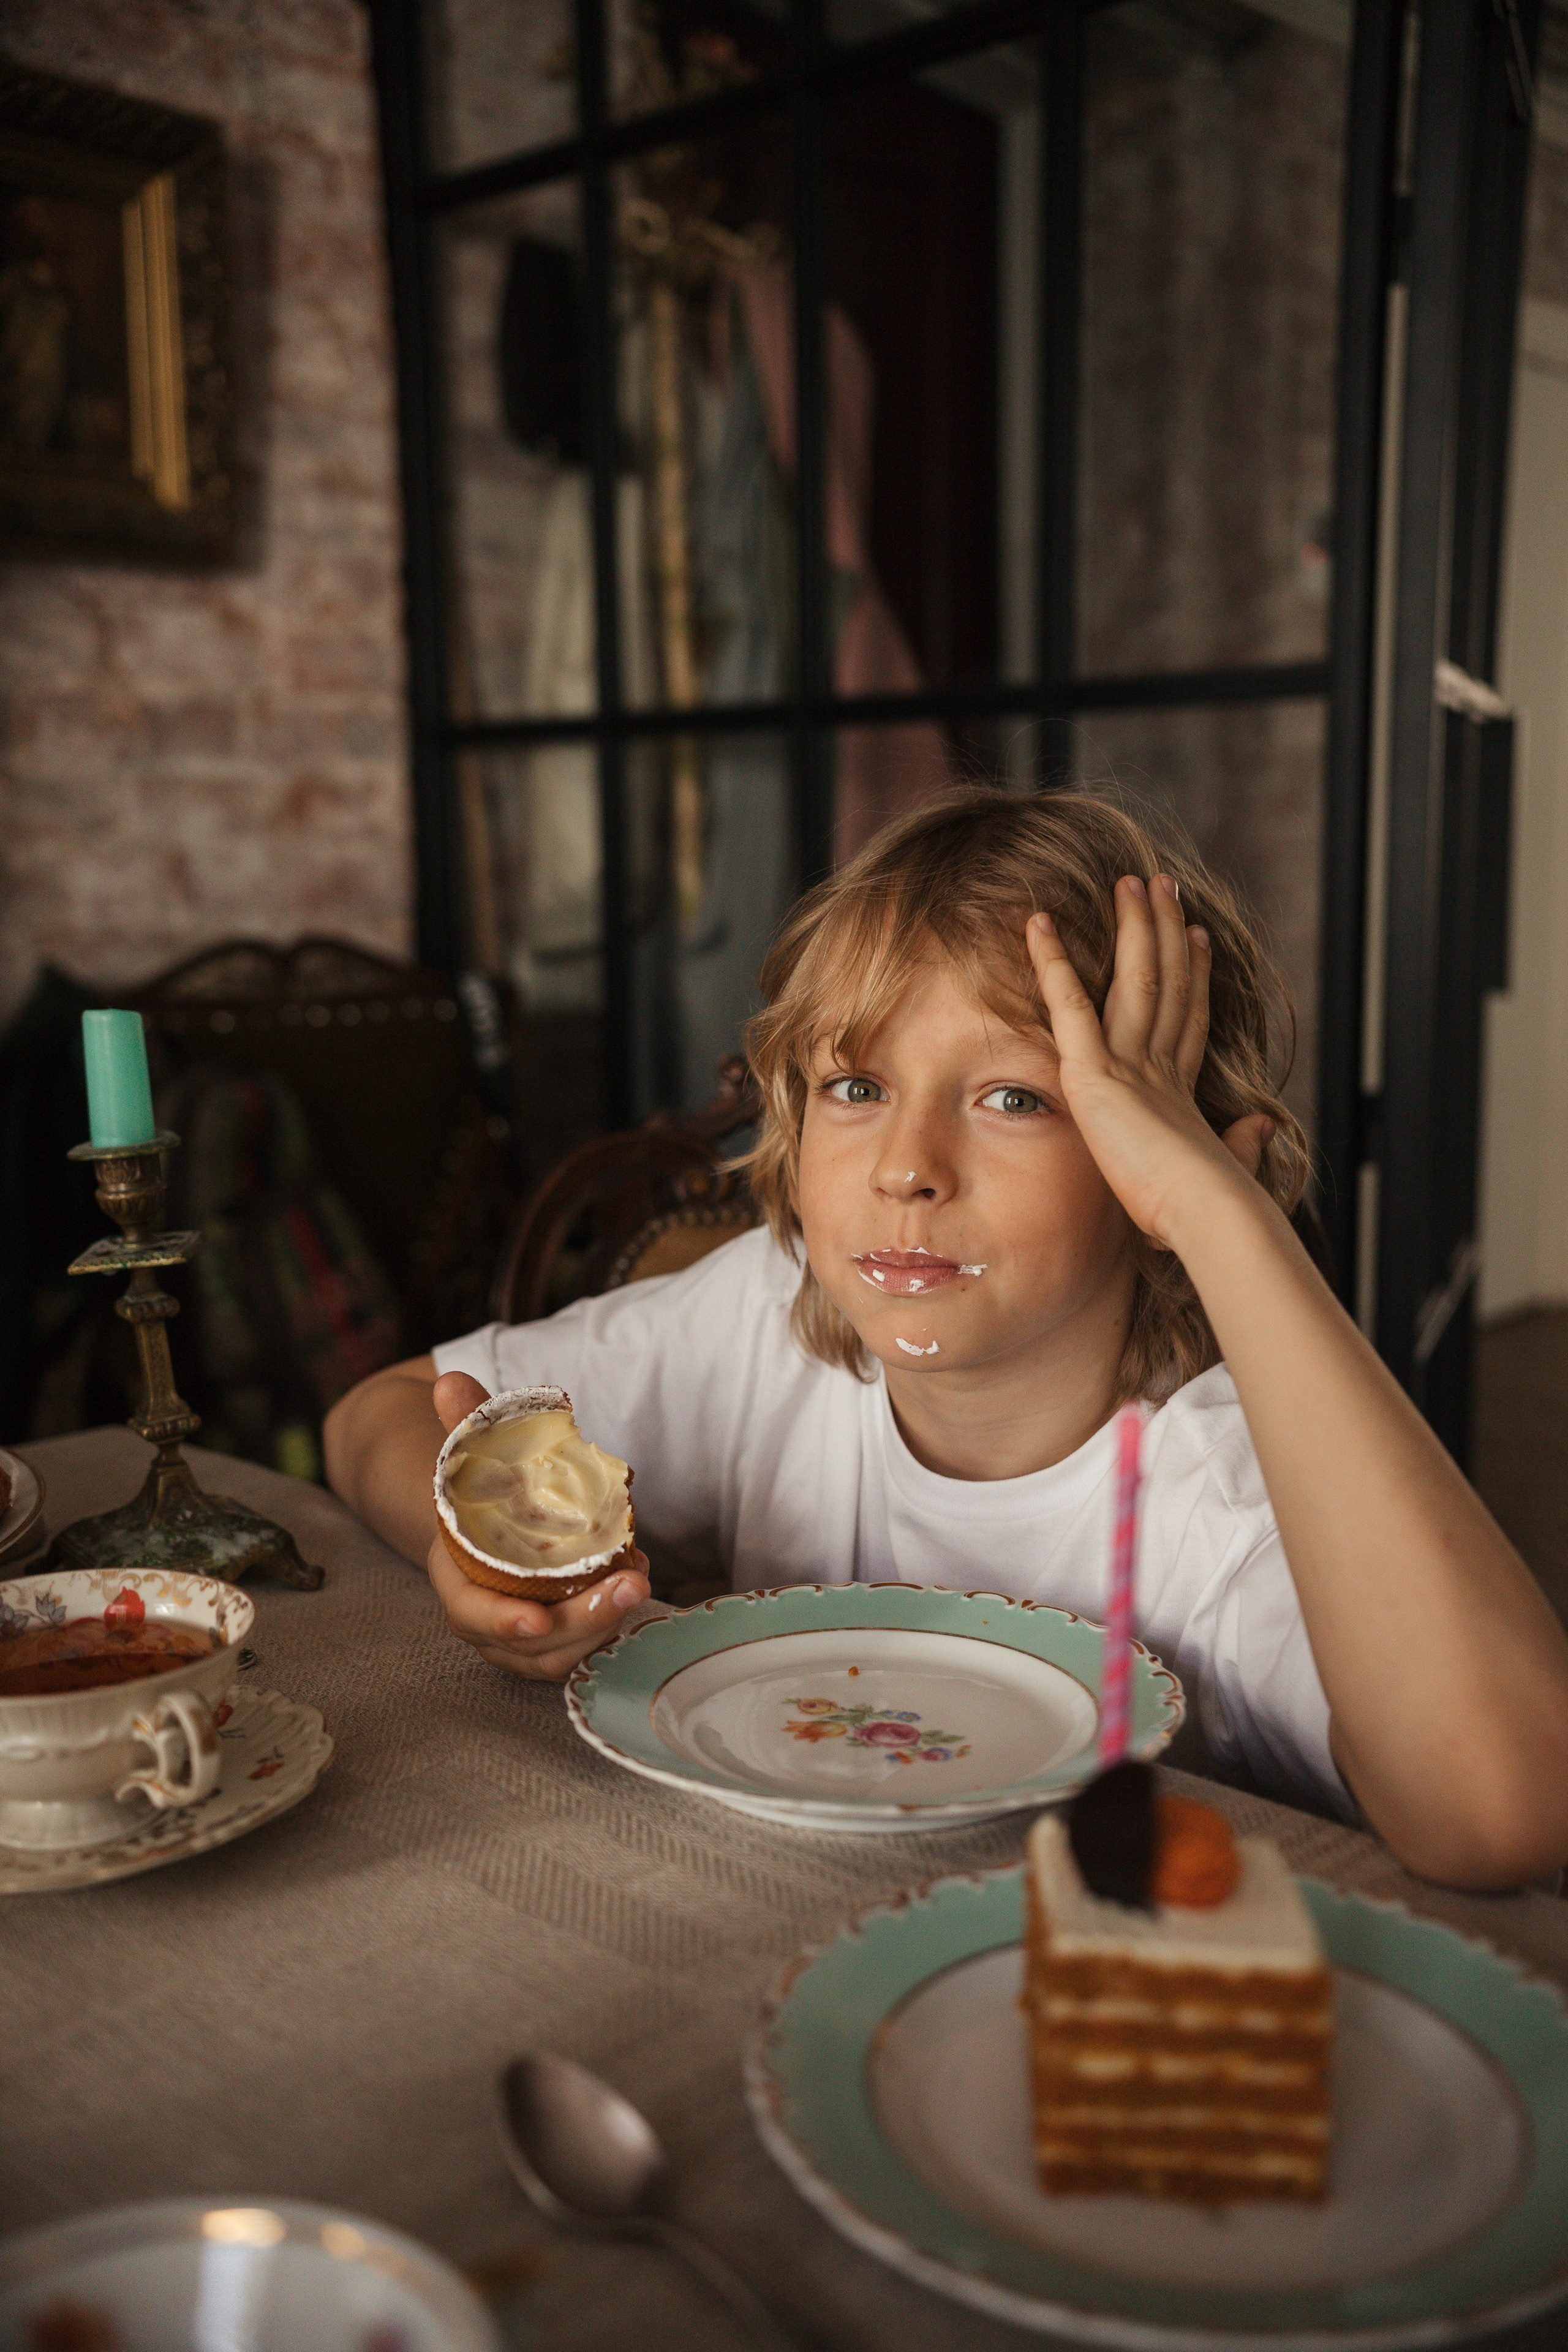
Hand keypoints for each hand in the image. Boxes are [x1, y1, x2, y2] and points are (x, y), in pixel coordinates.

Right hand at [426, 1370, 651, 1681]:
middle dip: (582, 1621)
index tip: (537, 1620)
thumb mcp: (477, 1452)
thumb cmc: (483, 1486)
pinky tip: (637, 1580)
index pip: (471, 1614)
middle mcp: (485, 1617)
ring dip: (604, 1626)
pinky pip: (581, 1647)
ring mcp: (519, 1638)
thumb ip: (468, 1421)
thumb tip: (450, 1379)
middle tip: (632, 1585)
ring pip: (561, 1653)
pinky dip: (610, 1623)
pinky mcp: (554, 1640)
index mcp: (456, 1577)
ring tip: (641, 1581)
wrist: (491, 1516)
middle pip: (530, 1643)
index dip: (500, 1622)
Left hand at [1025, 876, 1271, 1250]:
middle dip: (1163, 931)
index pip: (1186, 1018)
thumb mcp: (1222, 1170)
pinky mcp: (1097, 1072)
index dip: (1192, 976)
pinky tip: (1036, 924)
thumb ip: (1239, 1145)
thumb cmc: (1206, 1210)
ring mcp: (1130, 1063)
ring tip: (1129, 881)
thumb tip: (1258, 1128)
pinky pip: (1068, 1004)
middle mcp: (1159, 1065)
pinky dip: (1051, 962)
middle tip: (1161, 886)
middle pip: (1165, 982)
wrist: (1208, 1211)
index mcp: (1181, 1091)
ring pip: (1133, 976)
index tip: (1196, 938)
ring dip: (1131, 925)